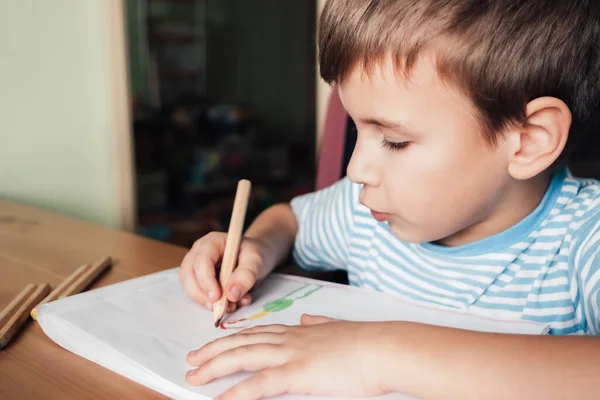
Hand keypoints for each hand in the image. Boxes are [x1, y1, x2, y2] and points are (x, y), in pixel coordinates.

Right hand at [179, 232, 270, 311]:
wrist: (257, 258)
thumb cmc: (255, 253)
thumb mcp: (256, 260)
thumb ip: (246, 275)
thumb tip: (232, 294)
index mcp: (212, 242)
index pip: (201, 260)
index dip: (206, 280)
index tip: (217, 297)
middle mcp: (199, 253)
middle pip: (188, 275)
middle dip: (201, 294)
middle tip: (219, 308)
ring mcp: (197, 267)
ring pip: (190, 287)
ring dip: (206, 302)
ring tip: (230, 307)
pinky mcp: (201, 281)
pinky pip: (199, 295)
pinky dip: (213, 304)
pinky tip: (231, 305)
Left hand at [185, 314, 389, 399]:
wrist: (383, 347)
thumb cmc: (367, 343)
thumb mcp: (337, 328)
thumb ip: (318, 323)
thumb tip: (305, 319)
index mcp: (298, 331)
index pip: (256, 332)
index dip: (233, 338)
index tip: (215, 343)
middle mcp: (289, 338)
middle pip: (241, 342)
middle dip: (213, 351)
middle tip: (191, 359)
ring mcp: (290, 354)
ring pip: (242, 357)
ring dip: (214, 365)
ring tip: (193, 375)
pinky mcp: (296, 373)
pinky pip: (257, 385)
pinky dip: (234, 393)